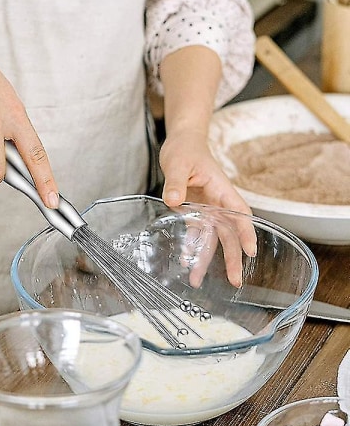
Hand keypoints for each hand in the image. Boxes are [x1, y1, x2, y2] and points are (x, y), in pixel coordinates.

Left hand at [159, 129, 255, 286]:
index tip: (251, 251)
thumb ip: (176, 183)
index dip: (246, 232)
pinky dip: (192, 246)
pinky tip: (186, 261)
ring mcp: (207, 208)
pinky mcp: (194, 210)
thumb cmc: (185, 150)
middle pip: (228, 233)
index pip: (238, 213)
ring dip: (205, 258)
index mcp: (221, 190)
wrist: (182, 144)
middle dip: (232, 258)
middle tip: (235, 281)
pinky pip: (195, 232)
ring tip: (197, 280)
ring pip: (210, 238)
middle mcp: (217, 203)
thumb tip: (174, 200)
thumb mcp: (178, 164)